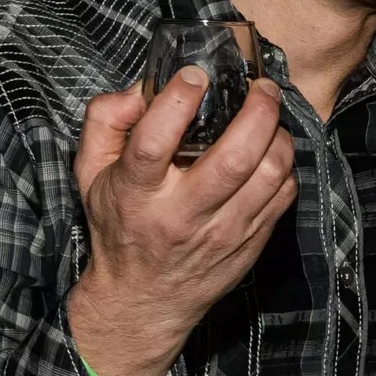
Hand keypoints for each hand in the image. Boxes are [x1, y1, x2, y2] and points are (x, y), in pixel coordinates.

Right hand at [68, 68, 296, 375]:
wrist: (144, 300)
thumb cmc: (119, 225)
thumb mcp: (90, 174)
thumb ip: (104, 123)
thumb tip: (137, 90)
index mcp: (136, 193)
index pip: (155, 144)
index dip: (177, 102)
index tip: (195, 75)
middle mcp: (182, 215)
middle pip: (233, 159)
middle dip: (256, 113)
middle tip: (260, 87)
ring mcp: (222, 233)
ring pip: (269, 176)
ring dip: (278, 137)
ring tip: (270, 116)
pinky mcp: (249, 244)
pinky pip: (282, 197)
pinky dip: (285, 167)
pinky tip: (272, 153)